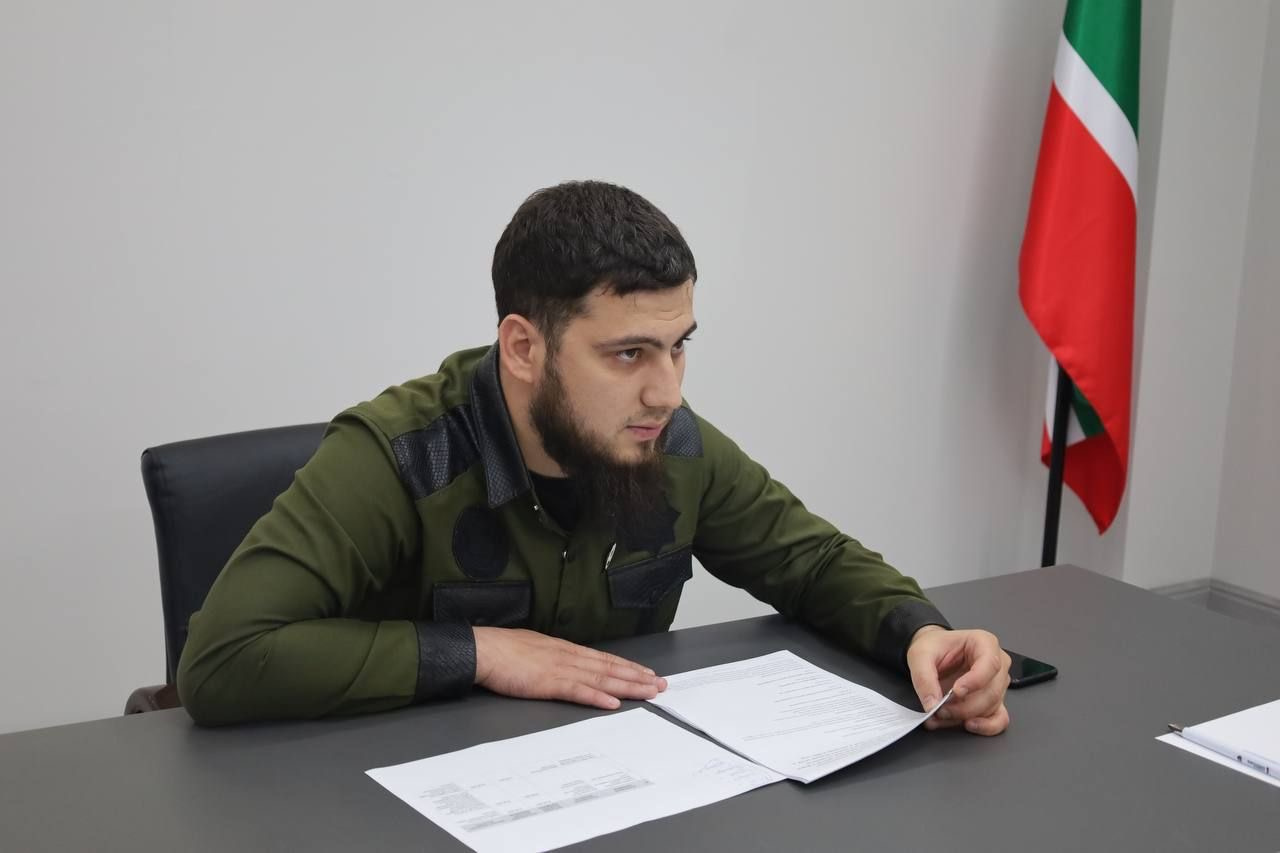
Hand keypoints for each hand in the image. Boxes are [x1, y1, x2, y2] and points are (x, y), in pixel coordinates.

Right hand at [473, 627, 666, 709]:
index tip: (646, 672)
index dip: (627, 666)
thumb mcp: (534, 649)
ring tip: (649, 692)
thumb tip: (563, 664)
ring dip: (627, 686)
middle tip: (661, 684)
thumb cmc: (503, 650)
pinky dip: (597, 697)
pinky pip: (578, 691)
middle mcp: (568, 656)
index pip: (603, 659)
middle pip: (610, 668)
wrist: (484, 649)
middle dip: (638, 677)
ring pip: (602, 679)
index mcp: (564, 649)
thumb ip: (552, 657)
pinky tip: (613, 703)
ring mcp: (560, 669)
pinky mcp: (548, 683)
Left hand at [906, 625, 1010, 735]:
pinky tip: (967, 725)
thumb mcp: (920, 655)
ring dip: (966, 716)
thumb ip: (924, 678)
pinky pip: (1000, 719)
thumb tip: (932, 705)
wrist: (933, 653)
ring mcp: (998, 684)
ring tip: (941, 716)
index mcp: (984, 643)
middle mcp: (997, 664)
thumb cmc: (933, 647)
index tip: (956, 692)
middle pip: (991, 691)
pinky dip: (985, 726)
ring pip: (991, 707)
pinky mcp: (995, 701)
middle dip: (964, 706)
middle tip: (940, 710)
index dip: (975, 681)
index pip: (990, 664)